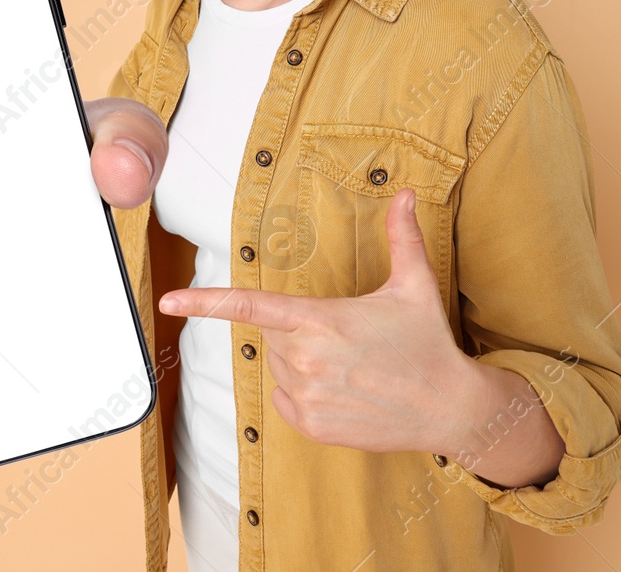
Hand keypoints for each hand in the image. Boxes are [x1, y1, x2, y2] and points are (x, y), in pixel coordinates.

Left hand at [157, 188, 478, 454]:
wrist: (452, 409)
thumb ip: (402, 237)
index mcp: (319, 321)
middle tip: (347, 336)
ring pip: (280, 366)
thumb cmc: (429, 343)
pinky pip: (287, 399)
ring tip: (353, 366)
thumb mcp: (415, 285)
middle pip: (274, 334)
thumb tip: (403, 193)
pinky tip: (345, 392)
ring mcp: (307, 397)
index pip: (250, 306)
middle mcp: (306, 361)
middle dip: (300, 330)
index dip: (205, 302)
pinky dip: (306, 392)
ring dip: (303, 362)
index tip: (168, 302)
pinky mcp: (311, 426)